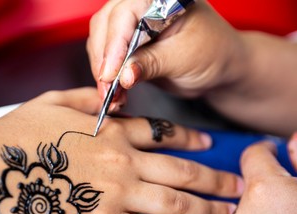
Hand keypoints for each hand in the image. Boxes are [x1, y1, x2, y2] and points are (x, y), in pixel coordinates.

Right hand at [0, 88, 242, 213]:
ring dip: (207, 209)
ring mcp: (117, 190)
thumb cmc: (15, 134)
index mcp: (111, 131)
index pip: (163, 132)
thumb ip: (86, 97)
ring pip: (176, 201)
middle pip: (181, 168)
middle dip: (213, 178)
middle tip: (235, 184)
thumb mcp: (53, 102)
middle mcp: (123, 159)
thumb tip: (108, 98)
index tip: (207, 144)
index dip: (190, 138)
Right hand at [87, 0, 246, 107]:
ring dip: (103, 71)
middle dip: (104, 60)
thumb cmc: (213, 54)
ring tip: (111, 96)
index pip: (126, 14)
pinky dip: (109, 78)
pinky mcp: (130, 48)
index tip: (110, 73)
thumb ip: (152, 63)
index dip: (114, 43)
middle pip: (106, 26)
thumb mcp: (184, 58)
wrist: (219, 70)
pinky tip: (114, 94)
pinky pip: (109, 60)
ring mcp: (134, 28)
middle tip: (108, 88)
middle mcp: (143, 8)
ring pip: (102, 43)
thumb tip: (123, 75)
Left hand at [232, 139, 296, 213]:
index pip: (252, 155)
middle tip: (292, 193)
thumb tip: (293, 141)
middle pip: (252, 184)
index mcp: (265, 190)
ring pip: (249, 208)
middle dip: (270, 183)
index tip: (272, 150)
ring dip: (267, 207)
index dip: (266, 149)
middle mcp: (244, 211)